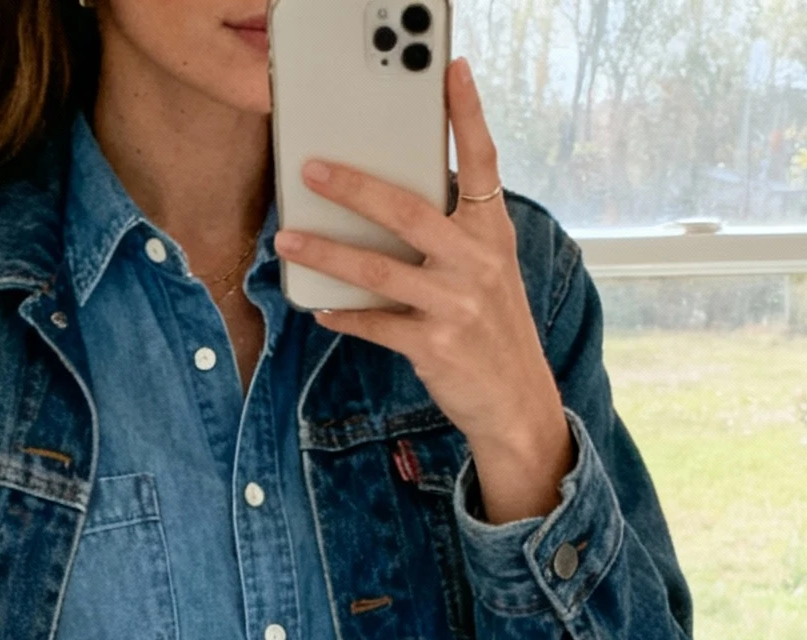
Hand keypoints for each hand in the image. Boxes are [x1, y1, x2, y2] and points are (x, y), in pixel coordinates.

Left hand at [274, 57, 572, 525]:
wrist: (516, 403)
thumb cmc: (493, 331)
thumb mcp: (488, 273)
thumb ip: (453, 236)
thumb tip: (388, 207)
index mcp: (492, 232)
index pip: (484, 161)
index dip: (467, 114)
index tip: (451, 69)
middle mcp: (477, 262)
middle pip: (408, 211)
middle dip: (354, 187)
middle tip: (312, 169)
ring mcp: (456, 305)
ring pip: (378, 270)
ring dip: (327, 254)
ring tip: (289, 241)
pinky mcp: (435, 346)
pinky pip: (376, 324)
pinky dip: (345, 316)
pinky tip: (320, 308)